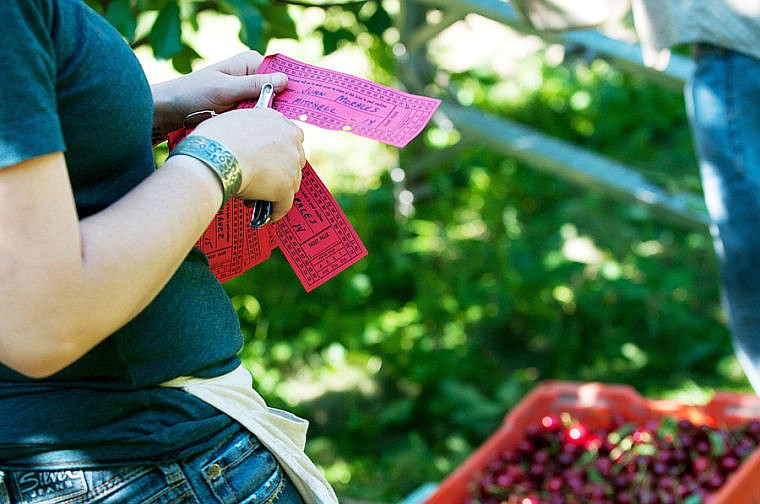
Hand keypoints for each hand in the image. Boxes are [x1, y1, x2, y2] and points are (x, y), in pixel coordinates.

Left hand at [152, 51, 287, 134]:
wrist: (172, 110)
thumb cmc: (194, 93)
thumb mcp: (224, 89)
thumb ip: (253, 85)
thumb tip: (285, 80)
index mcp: (251, 62)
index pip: (281, 75)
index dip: (291, 91)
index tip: (300, 108)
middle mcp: (253, 76)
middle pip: (278, 93)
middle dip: (279, 108)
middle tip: (285, 127)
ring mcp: (250, 94)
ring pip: (270, 109)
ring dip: (269, 121)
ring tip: (272, 135)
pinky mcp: (244, 110)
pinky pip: (259, 118)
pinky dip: (260, 127)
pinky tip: (262, 138)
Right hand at [190, 108, 304, 221]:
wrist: (214, 158)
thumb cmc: (212, 139)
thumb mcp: (232, 121)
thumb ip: (248, 130)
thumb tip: (241, 143)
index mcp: (276, 119)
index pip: (292, 135)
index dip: (282, 150)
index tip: (272, 159)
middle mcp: (290, 139)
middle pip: (296, 160)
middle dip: (283, 171)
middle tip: (265, 180)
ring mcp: (291, 164)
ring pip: (291, 183)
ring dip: (277, 191)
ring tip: (258, 198)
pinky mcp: (285, 187)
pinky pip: (284, 204)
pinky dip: (276, 211)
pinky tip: (266, 217)